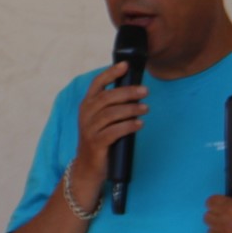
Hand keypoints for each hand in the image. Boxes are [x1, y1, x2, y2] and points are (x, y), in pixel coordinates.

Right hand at [70, 60, 148, 192]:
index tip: (125, 65)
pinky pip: (114, 132)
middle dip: (127, 92)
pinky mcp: (96, 143)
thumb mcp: (102, 119)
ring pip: (111, 114)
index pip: (97, 84)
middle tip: (145, 91)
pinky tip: (139, 124)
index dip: (110, 73)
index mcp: (86, 105)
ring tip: (146, 109)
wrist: (88, 167)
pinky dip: (128, 126)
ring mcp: (89, 129)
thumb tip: (136, 91)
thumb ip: (112, 105)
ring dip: (131, 109)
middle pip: (106, 97)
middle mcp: (85, 115)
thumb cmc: (100, 139)